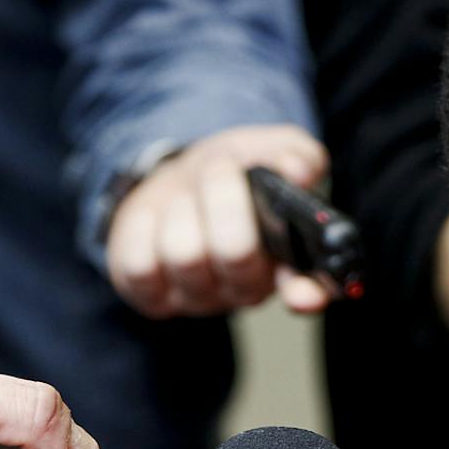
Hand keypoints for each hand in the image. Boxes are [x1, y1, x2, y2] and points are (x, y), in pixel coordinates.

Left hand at [107, 124, 331, 317]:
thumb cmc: (233, 173)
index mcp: (287, 260)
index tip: (301, 291)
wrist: (176, 179)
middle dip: (224, 195)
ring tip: (186, 193)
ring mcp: (199, 296)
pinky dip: (142, 228)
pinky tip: (154, 218)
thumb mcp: (271, 152)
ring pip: (185, 255)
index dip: (308, 294)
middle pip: (236, 254)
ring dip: (182, 206)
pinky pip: (140, 267)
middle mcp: (246, 288)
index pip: (308, 292)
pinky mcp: (151, 296)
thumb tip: (297, 170)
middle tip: (223, 166)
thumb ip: (298, 156)